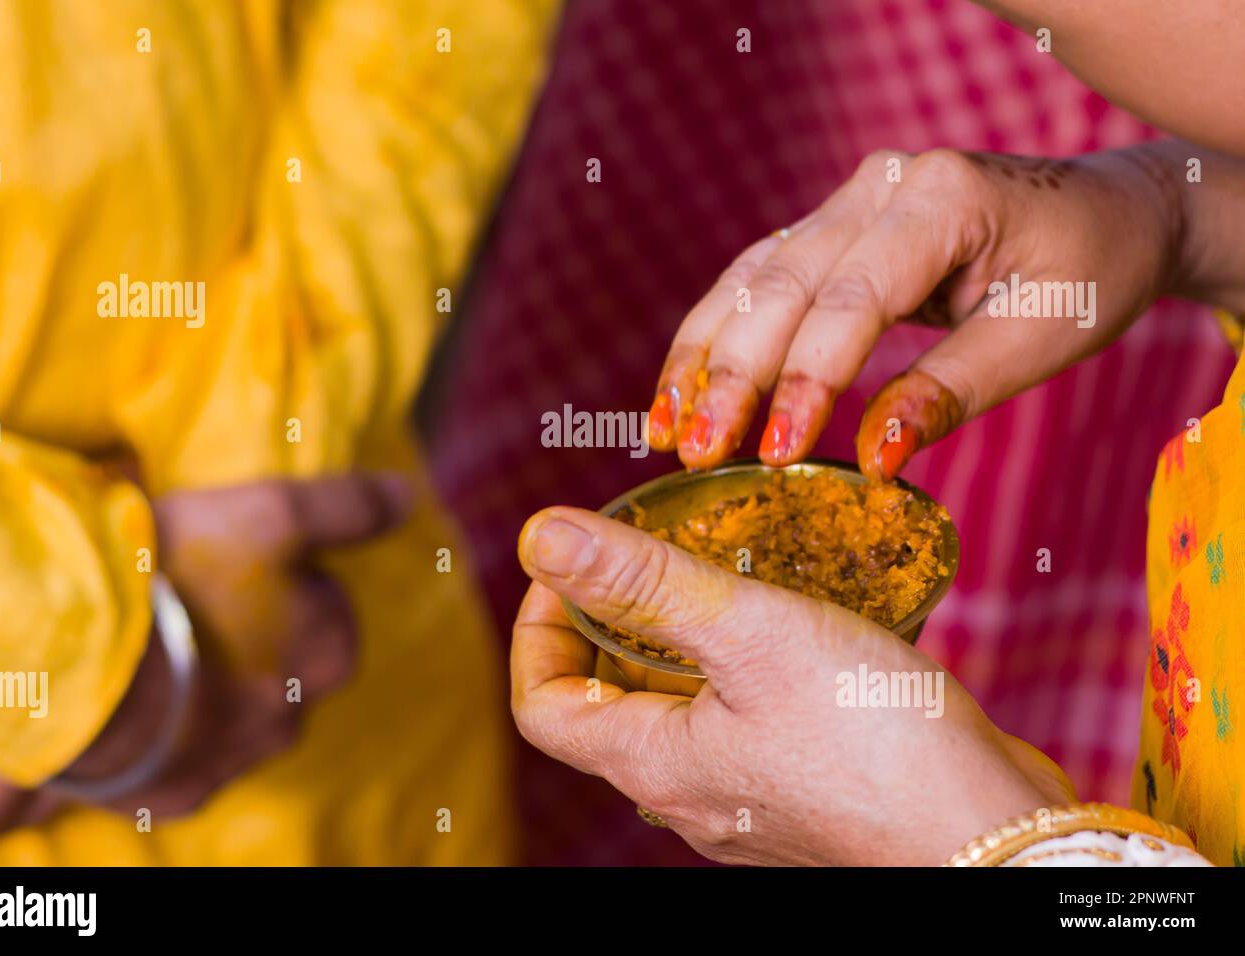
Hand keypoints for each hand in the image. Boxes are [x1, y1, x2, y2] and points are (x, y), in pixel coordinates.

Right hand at [0, 473, 409, 837]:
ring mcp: (235, 759)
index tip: (239, 565)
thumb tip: (406, 497)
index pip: (328, 610)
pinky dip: (165, 733)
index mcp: (329, 654)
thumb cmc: (185, 577)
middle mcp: (294, 716)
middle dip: (252, 640)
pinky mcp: (175, 790)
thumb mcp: (273, 513)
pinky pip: (180, 760)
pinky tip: (135, 701)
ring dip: (208, 687)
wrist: (83, 663)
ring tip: (158, 650)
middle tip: (195, 603)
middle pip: (284, 668)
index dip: (285, 580)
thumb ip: (346, 507)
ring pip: (234, 717)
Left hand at [511, 507, 1073, 865]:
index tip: (576, 561)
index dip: (539, 626)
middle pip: (611, 701)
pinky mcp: (802, 785)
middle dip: (617, 619)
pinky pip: (746, 717)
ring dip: (686, 636)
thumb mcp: (747, 633)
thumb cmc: (874, 739)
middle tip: (655, 549)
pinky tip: (797, 617)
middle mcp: (689, 790)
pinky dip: (747, 663)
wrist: (992, 833)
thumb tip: (540, 537)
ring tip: (727, 568)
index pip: (544, 702)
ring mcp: (746, 794)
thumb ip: (642, 583)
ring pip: (683, 706)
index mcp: (653, 762)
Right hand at [645, 144, 1186, 477]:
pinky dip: (720, 339)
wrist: (1104, 213)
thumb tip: (871, 459)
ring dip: (704, 358)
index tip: (773, 454)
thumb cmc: (1088, 271)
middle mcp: (880, 186)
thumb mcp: (1042, 337)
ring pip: (751, 280)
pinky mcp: (831, 229)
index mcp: (941, 199)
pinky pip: (759, 282)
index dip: (806, 379)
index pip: (851, 297)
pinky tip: (686, 390)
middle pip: (780, 284)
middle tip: (697, 453)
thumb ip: (950, 391)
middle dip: (732, 375)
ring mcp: (848, 201)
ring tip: (668, 430)